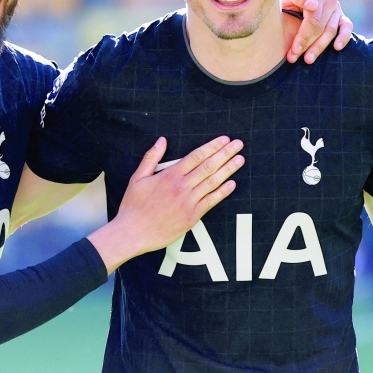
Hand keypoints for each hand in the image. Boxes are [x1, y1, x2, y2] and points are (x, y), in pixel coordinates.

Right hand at [88, 136, 242, 271]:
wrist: (132, 233)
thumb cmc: (133, 206)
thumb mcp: (137, 177)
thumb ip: (151, 157)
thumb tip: (162, 140)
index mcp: (169, 175)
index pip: (196, 156)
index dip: (212, 146)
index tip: (224, 139)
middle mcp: (181, 187)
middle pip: (208, 166)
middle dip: (225, 153)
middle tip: (238, 144)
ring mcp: (188, 202)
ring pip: (213, 182)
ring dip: (228, 169)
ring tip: (239, 159)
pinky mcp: (192, 217)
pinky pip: (211, 202)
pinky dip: (222, 192)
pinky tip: (232, 184)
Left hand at [280, 0, 353, 63]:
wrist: (288, 1)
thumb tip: (313, 5)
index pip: (312, 19)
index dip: (303, 37)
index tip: (294, 50)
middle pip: (320, 27)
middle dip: (307, 45)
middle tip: (293, 58)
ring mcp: (336, 8)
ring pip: (330, 31)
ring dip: (319, 47)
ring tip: (308, 60)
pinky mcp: (341, 17)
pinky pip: (346, 27)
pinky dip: (343, 37)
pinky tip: (336, 47)